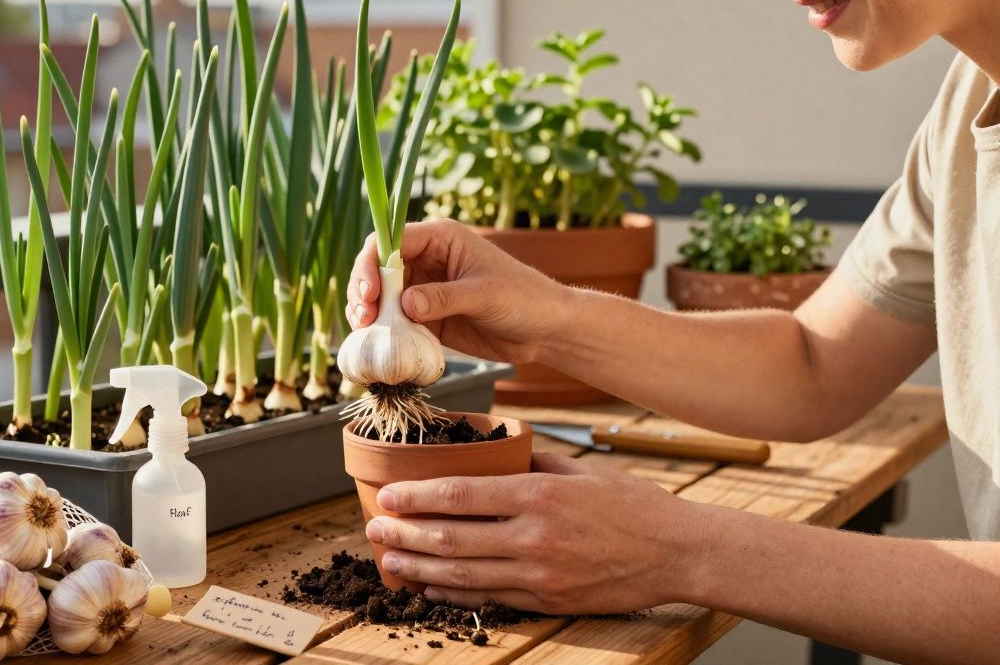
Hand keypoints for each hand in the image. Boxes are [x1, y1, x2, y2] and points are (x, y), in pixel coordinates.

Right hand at [346, 218, 563, 365]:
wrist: (544, 330)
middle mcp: (426, 260)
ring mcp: (424, 289)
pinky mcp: (426, 317)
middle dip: (365, 292)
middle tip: (363, 319)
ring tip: (366, 333)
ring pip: (381, 297)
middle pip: (378, 269)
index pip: (391, 242)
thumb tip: (406, 304)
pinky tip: (378, 345)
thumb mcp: (485, 295)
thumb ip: (444, 298)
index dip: (372, 264)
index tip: (370, 293)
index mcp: (440, 239)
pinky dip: (383, 332)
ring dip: (369, 314)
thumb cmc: (523, 299)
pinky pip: (395, 321)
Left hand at [364, 452, 707, 614]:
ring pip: (464, 573)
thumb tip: (491, 450)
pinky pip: (489, 597)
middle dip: (405, 534)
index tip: (388, 496)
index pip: (462, 495)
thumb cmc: (631, 505)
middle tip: (373, 529)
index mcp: (539, 494)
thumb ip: (531, 461)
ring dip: (419, 568)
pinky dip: (454, 592)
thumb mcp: (580, 469)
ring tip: (388, 561)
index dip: (417, 497)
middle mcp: (534, 535)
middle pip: (452, 537)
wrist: (677, 553)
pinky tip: (429, 587)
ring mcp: (540, 573)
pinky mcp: (548, 600)